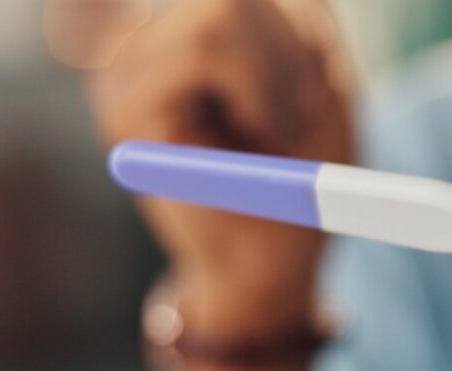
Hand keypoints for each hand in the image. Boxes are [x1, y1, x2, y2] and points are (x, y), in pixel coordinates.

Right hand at [91, 0, 353, 336]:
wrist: (270, 263)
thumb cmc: (303, 182)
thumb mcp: (326, 93)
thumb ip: (305, 30)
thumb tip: (299, 2)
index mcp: (204, 30)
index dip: (302, 33)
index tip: (318, 93)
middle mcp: (163, 39)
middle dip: (290, 51)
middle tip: (303, 114)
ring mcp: (136, 67)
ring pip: (216, 13)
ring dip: (274, 76)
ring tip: (279, 131)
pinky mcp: (125, 106)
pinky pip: (195, 52)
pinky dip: (251, 89)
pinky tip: (254, 132)